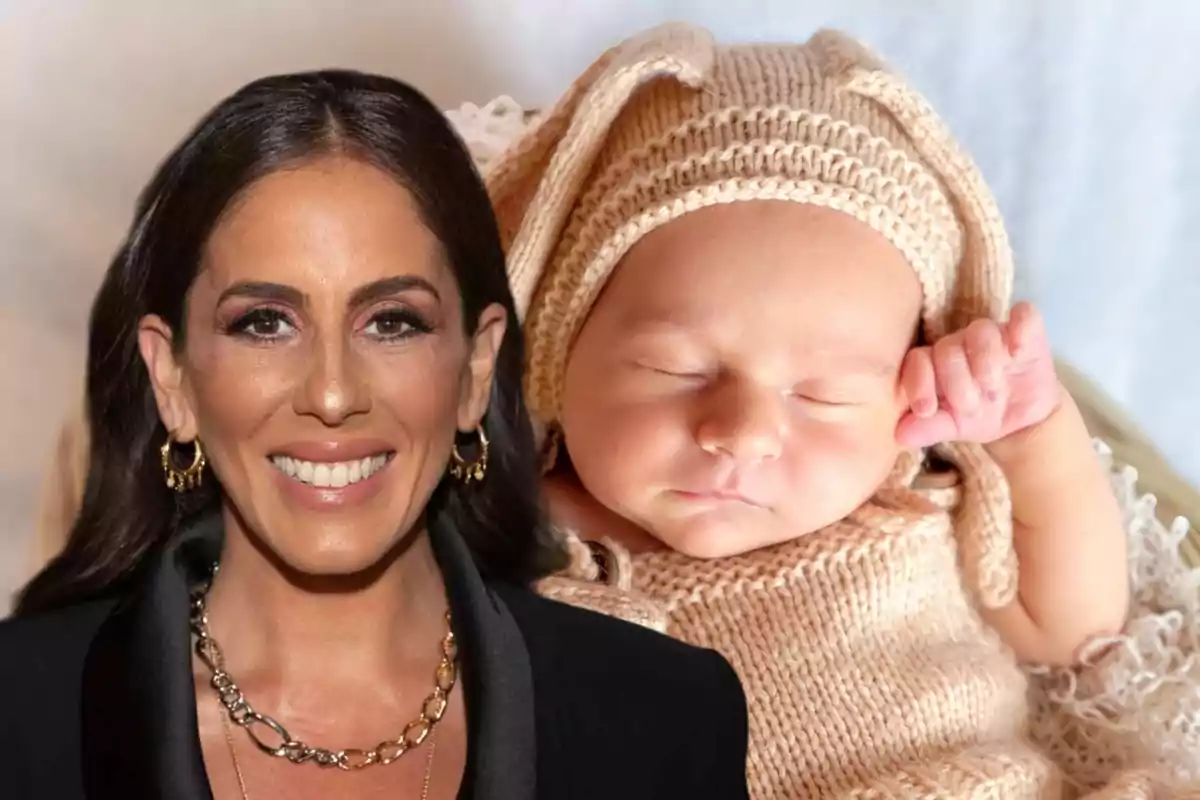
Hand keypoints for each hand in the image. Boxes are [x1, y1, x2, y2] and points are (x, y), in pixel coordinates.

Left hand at [896, 302, 1062, 448]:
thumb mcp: (954, 427)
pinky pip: (1023, 315)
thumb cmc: (980, 417)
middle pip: (948, 348)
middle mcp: (959, 343)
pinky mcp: (1025, 330)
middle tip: (970, 407)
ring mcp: (993, 334)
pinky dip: (1021, 327)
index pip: (918, 360)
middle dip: (956, 381)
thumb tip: (900, 436)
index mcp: (935, 363)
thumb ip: (928, 428)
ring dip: (985, 360)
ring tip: (991, 387)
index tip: (926, 410)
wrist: (1023, 421)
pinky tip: (1018, 352)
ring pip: (981, 330)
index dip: (919, 383)